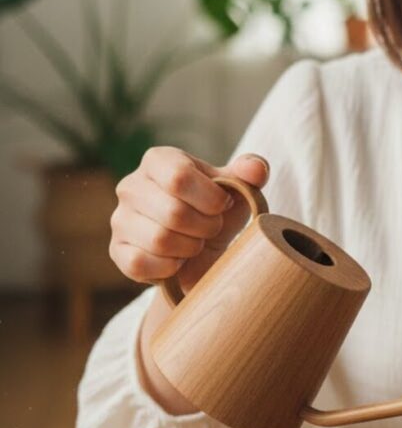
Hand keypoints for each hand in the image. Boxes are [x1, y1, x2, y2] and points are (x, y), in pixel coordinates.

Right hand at [110, 147, 270, 294]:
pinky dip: (169, 267)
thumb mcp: (238, 189)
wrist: (202, 252)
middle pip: (173, 212)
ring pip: (160, 240)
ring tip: (196, 242)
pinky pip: (141, 263)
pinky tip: (178, 260)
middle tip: (212, 228)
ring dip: (190, 248)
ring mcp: (120, 219)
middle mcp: (131, 185)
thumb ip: (251, 173)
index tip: (223, 206)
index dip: (210, 199)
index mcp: (159, 160)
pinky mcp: (117, 251)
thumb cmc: (218, 212)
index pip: (179, 177)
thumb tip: (257, 170)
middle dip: (206, 227)